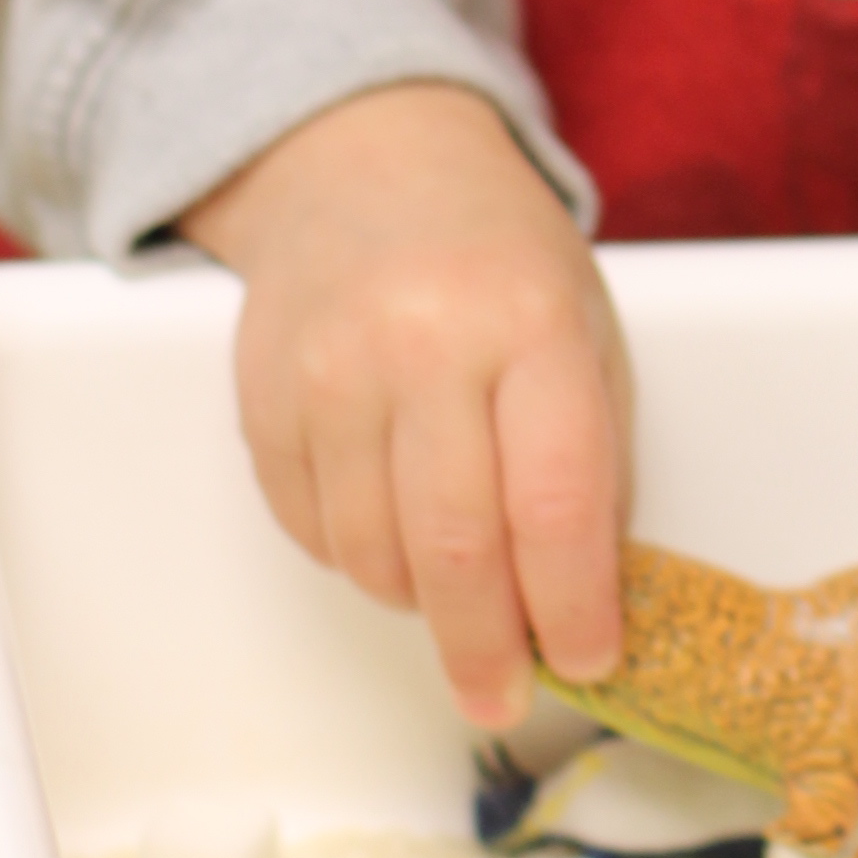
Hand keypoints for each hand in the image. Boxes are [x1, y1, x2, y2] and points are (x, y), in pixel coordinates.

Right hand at [181, 81, 631, 727]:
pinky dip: (357, 558)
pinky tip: (391, 530)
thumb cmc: (496, 256)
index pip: (554, 499)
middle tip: (502, 694)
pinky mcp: (264, 397)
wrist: (369, 163)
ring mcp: (332, 370)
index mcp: (532, 322)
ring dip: (420, 602)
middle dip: (486, 648)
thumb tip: (590, 594)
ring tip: (455, 589)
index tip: (587, 659)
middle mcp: (425, 344)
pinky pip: (310, 529)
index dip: (571, 604)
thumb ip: (592, 450)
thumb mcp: (584, 323)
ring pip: (373, 555)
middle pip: (456, 549)